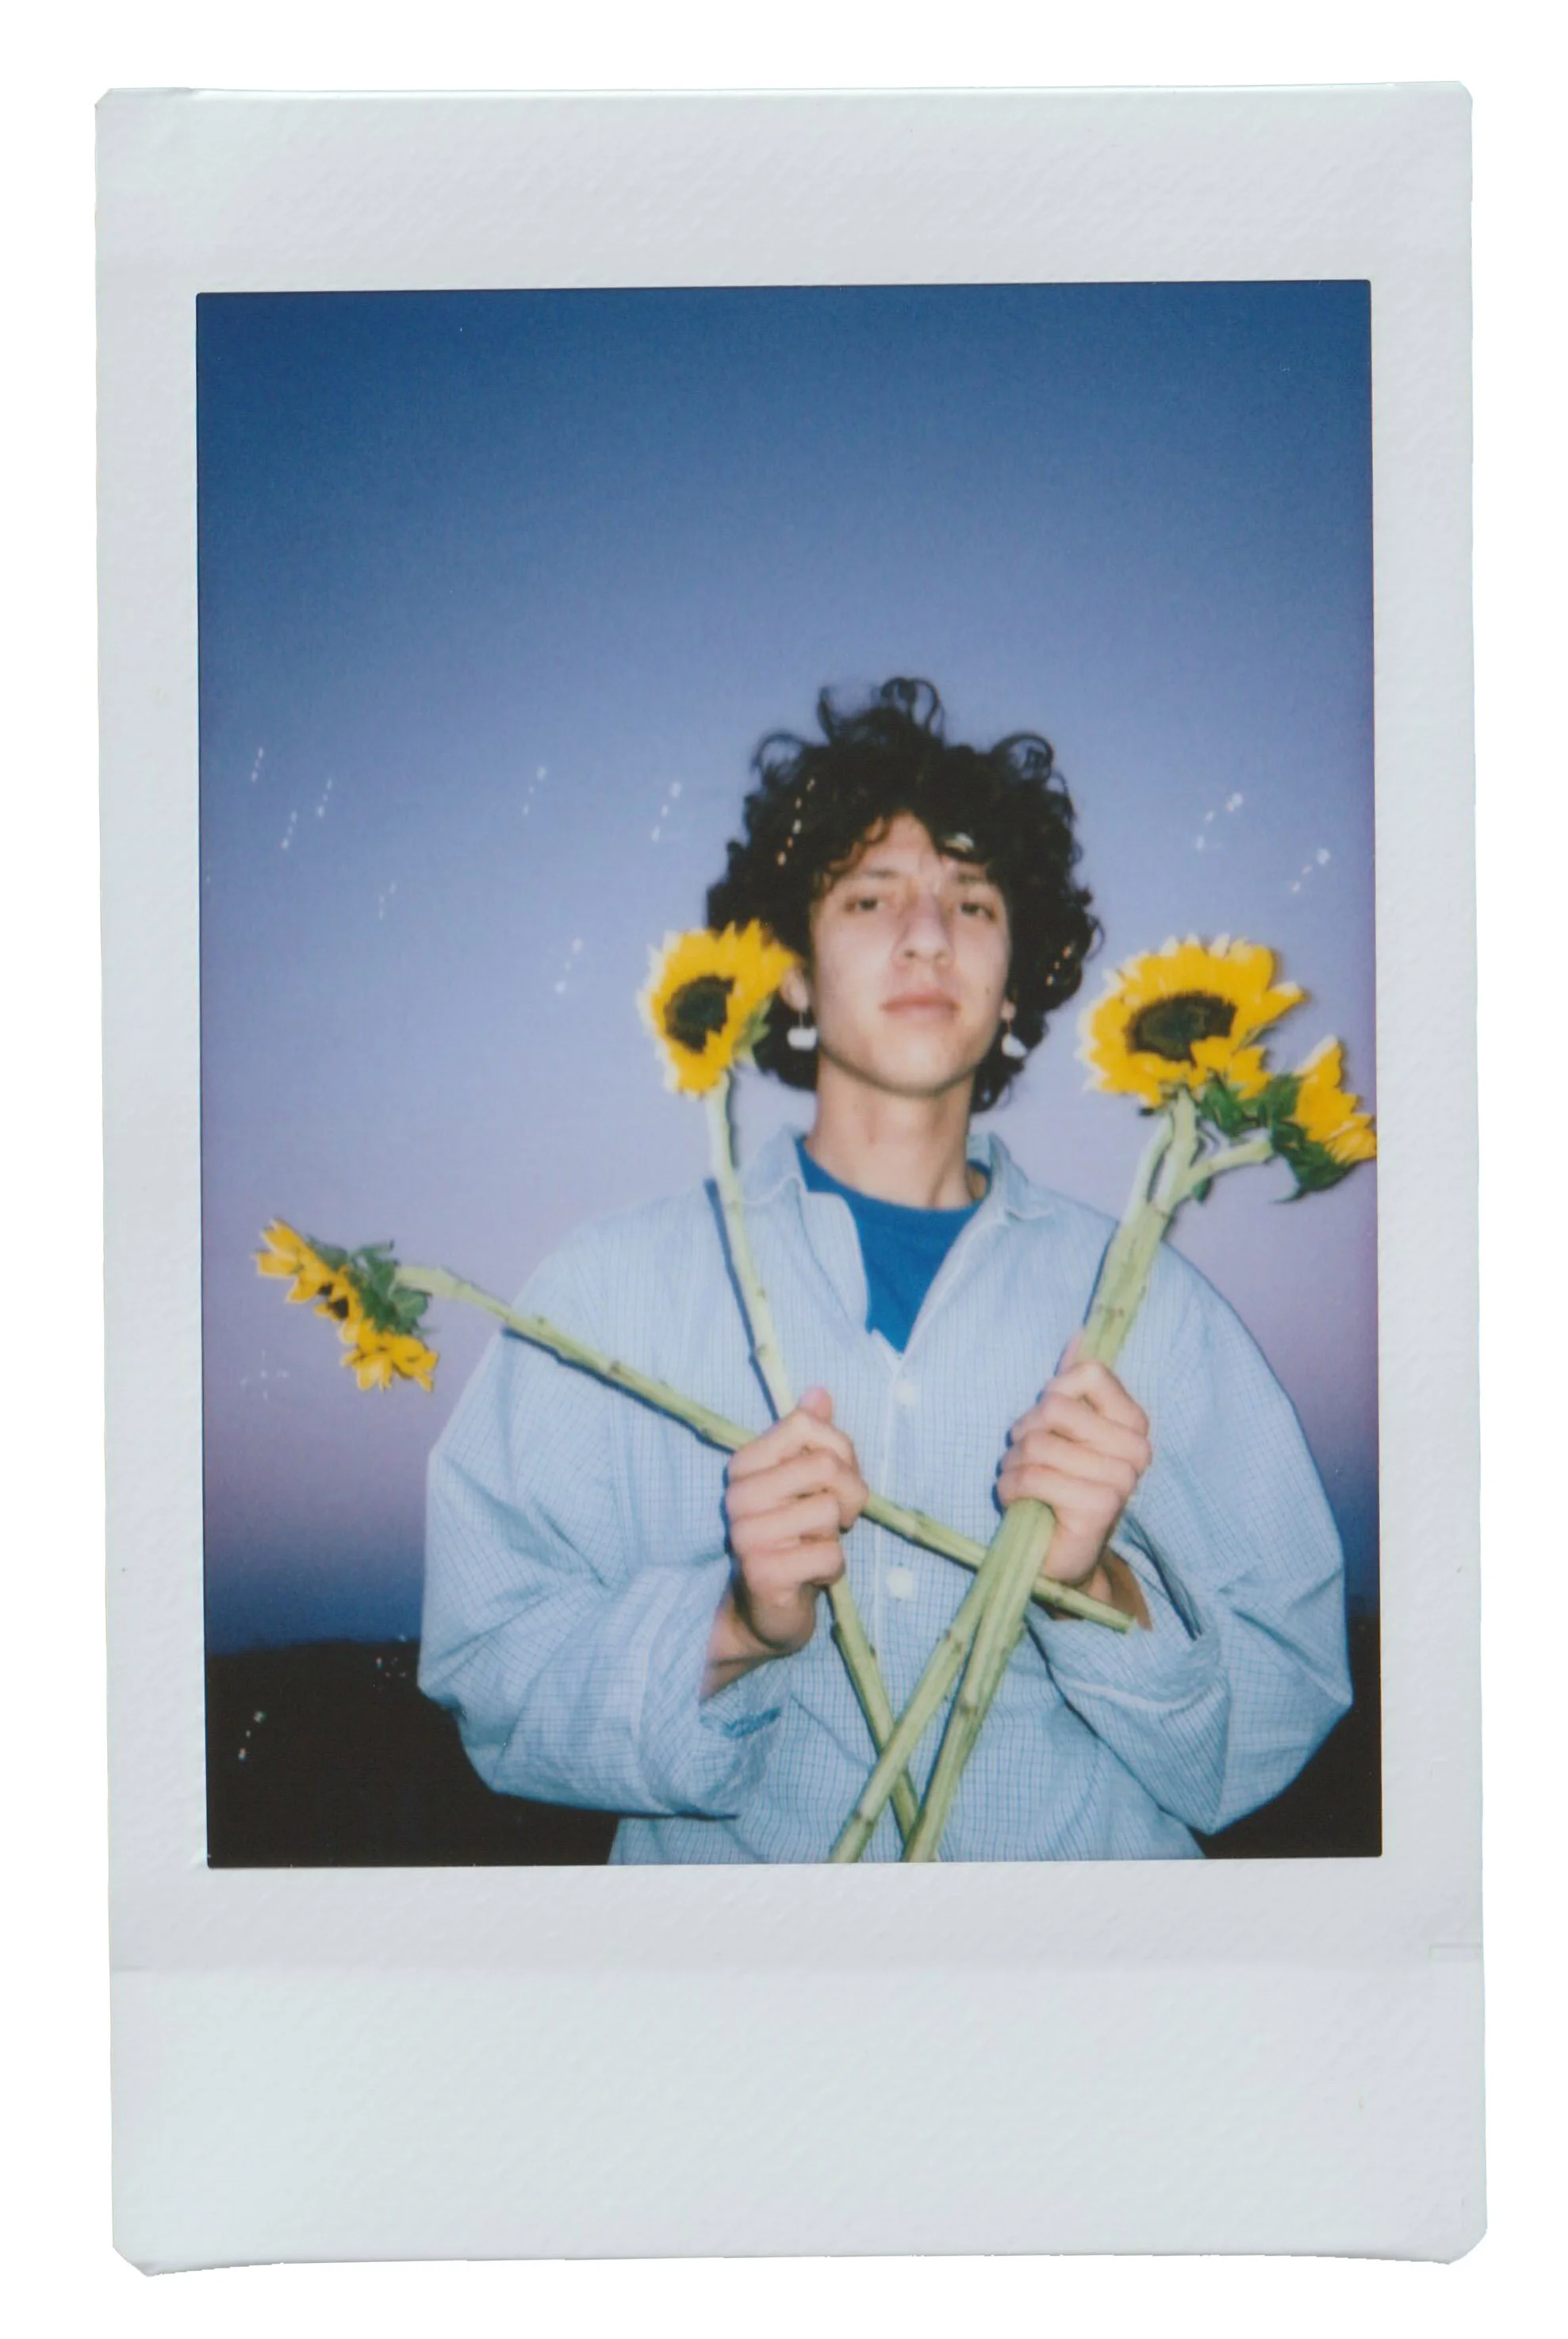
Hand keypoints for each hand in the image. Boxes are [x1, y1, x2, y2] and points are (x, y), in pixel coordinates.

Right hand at [703, 1389, 868, 1694]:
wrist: (765, 1612)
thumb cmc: (792, 1539)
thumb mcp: (804, 1484)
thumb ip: (811, 1439)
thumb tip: (819, 1392)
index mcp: (745, 1464)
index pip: (804, 1424)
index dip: (838, 1449)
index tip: (833, 1480)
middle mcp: (738, 1494)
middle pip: (826, 1465)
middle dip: (849, 1494)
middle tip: (836, 1520)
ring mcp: (747, 1534)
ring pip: (829, 1509)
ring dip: (835, 1535)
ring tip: (813, 1546)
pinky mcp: (763, 1571)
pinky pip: (829, 1554)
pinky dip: (833, 1568)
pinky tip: (811, 1575)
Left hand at [996, 1349, 1152, 1595]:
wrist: (1062, 1554)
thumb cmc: (1060, 1484)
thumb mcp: (1065, 1430)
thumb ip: (1073, 1386)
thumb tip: (1080, 1335)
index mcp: (1133, 1423)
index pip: (1090, 1374)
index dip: (1054, 1392)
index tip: (1048, 1420)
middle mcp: (1136, 1450)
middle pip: (1055, 1408)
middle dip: (1024, 1432)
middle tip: (1026, 1456)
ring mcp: (1121, 1480)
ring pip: (1038, 1444)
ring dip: (1013, 1464)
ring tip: (1021, 1479)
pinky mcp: (1099, 1508)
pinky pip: (1032, 1477)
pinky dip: (1011, 1488)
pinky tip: (1019, 1501)